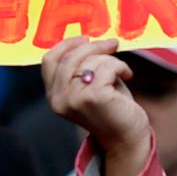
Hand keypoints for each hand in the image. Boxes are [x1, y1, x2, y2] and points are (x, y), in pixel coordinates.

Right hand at [42, 36, 150, 175]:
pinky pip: (107, 67)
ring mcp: (74, 99)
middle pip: (70, 56)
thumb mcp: (89, 85)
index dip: (67, 44)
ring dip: (110, 60)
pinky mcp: (93, 98)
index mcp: (53, 96)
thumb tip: (87, 39)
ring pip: (90, 60)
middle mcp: (58, 99)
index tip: (86, 38)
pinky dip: (120, 67)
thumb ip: (80, 67)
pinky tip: (126, 76)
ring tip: (120, 71)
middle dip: (94, 46)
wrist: (127, 137)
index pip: (49, 60)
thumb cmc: (111, 107)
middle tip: (113, 44)